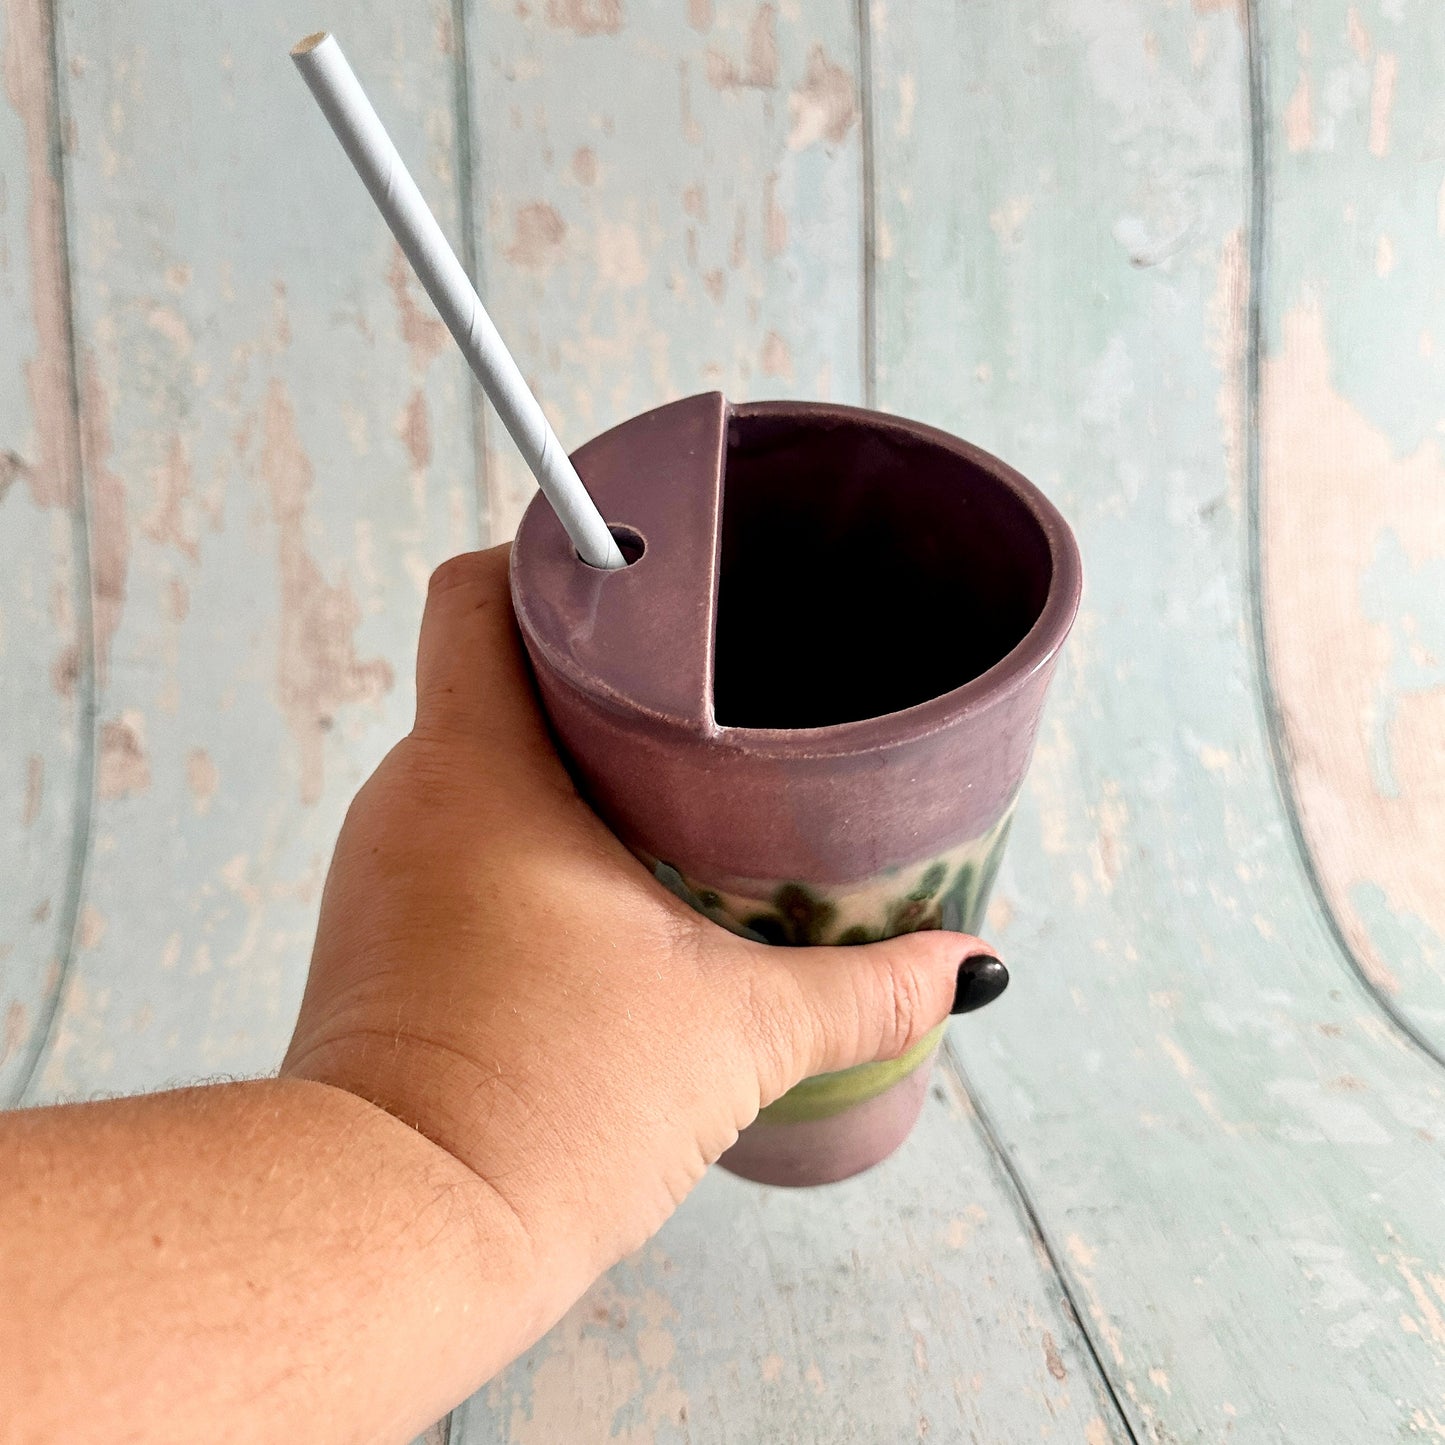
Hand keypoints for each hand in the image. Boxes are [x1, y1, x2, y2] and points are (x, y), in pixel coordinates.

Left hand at [282, 546, 999, 1318]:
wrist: (394, 1243)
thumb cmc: (548, 1110)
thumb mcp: (736, 1033)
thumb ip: (866, 988)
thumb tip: (972, 969)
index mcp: (480, 770)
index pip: (479, 592)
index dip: (559, 561)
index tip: (653, 578)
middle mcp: (410, 800)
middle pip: (495, 673)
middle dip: (599, 674)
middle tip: (708, 696)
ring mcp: (384, 871)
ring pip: (478, 764)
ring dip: (569, 767)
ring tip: (680, 795)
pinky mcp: (382, 940)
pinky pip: (458, 842)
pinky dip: (530, 839)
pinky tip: (613, 890)